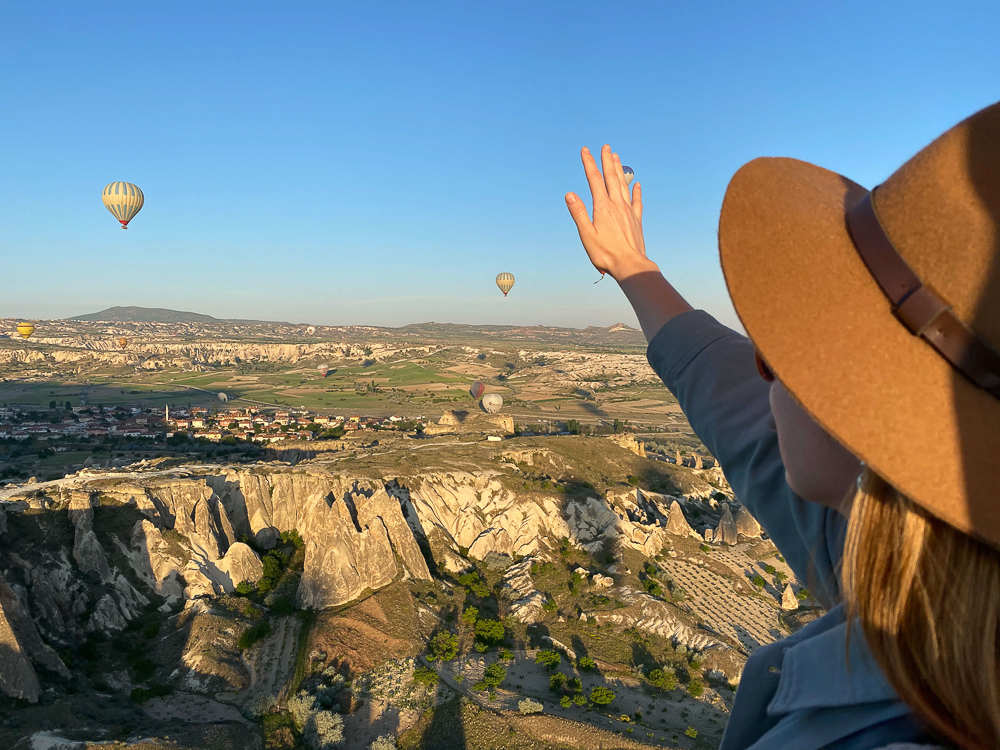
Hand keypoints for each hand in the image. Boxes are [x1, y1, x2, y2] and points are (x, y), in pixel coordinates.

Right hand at [565, 145, 654, 279]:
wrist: (630, 265)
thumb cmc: (605, 254)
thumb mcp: (587, 235)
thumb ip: (579, 213)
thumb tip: (570, 194)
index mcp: (603, 207)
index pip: (594, 180)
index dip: (589, 164)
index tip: (585, 150)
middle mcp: (617, 205)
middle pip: (611, 177)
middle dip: (607, 161)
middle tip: (605, 146)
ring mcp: (628, 211)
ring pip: (623, 185)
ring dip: (619, 170)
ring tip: (617, 157)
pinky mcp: (636, 220)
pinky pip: (637, 201)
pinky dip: (636, 191)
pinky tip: (637, 184)